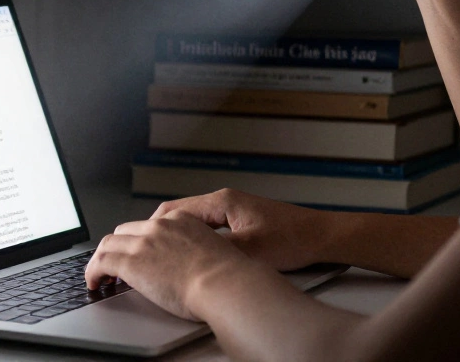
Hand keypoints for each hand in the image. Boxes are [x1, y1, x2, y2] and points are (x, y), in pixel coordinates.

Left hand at [83, 211, 253, 320]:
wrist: (223, 284)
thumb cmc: (227, 278)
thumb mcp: (215, 253)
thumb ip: (197, 251)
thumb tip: (189, 265)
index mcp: (181, 221)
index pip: (150, 225)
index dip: (139, 240)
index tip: (136, 252)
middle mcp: (160, 226)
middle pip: (126, 231)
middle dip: (118, 247)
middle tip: (115, 265)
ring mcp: (144, 242)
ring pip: (109, 243)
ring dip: (101, 259)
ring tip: (99, 276)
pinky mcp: (132, 262)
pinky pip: (101, 262)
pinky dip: (93, 272)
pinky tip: (94, 283)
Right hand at [150, 188, 329, 271]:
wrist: (323, 236)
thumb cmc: (293, 239)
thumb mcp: (251, 250)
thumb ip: (217, 252)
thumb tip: (188, 259)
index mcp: (222, 202)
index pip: (174, 210)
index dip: (152, 227)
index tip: (137, 241)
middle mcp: (224, 201)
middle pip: (179, 213)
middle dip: (159, 230)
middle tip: (142, 249)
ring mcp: (233, 209)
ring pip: (192, 220)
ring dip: (176, 234)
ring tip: (161, 254)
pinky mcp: (242, 220)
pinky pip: (206, 227)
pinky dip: (193, 238)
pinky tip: (192, 254)